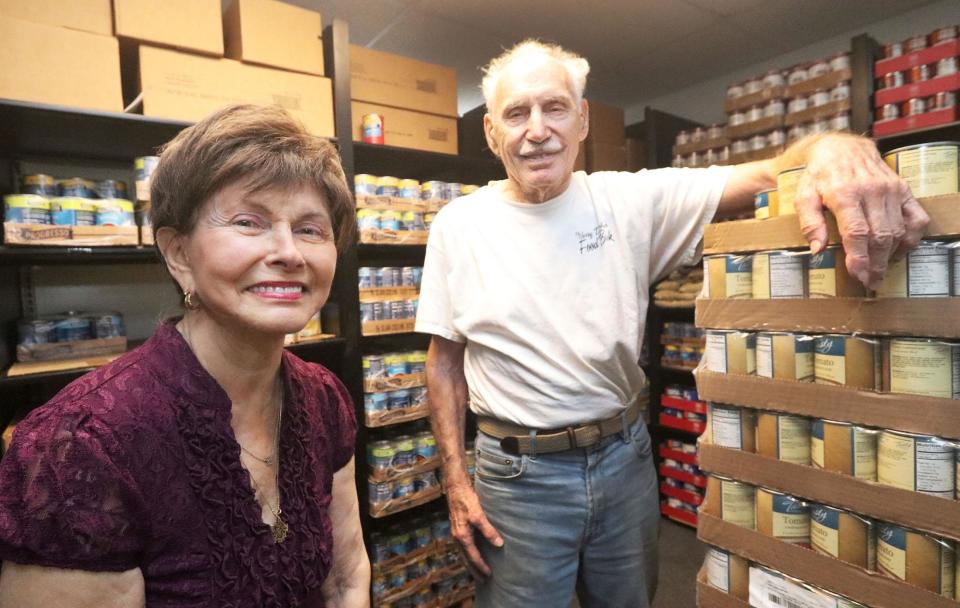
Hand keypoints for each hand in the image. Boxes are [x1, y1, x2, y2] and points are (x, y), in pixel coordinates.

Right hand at [446, 482, 502, 578]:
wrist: (456, 488)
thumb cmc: (467, 500)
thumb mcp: (479, 515)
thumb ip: (488, 530)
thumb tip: (499, 544)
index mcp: (462, 537)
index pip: (473, 557)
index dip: (481, 567)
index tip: (489, 575)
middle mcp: (457, 538)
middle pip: (466, 560)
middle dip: (474, 571)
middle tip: (483, 581)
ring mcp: (455, 534)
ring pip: (463, 555)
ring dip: (470, 564)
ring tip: (478, 572)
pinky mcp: (457, 529)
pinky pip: (462, 548)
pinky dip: (467, 555)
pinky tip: (472, 554)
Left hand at [793, 133, 928, 288]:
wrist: (841, 148)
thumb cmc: (819, 175)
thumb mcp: (803, 196)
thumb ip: (809, 223)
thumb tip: (817, 250)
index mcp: (844, 193)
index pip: (856, 232)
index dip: (859, 257)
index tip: (858, 274)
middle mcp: (872, 190)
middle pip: (879, 236)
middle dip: (876, 263)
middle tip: (870, 281)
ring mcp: (891, 189)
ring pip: (898, 231)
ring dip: (890, 256)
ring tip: (880, 272)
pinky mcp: (903, 189)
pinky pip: (916, 218)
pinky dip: (911, 238)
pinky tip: (897, 250)